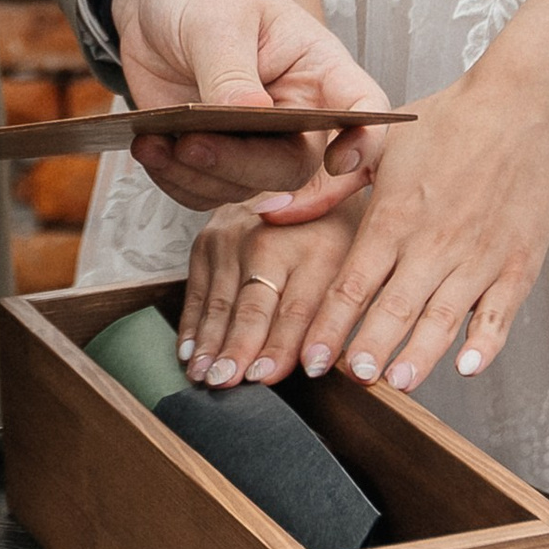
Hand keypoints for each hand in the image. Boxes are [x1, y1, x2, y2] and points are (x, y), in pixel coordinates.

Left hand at [112, 0, 384, 211]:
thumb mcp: (217, 20)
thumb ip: (231, 74)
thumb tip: (247, 119)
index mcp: (317, 68)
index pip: (363, 109)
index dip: (365, 141)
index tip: (339, 161)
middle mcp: (295, 113)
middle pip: (294, 165)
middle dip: (242, 164)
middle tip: (192, 142)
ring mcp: (254, 139)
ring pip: (244, 187)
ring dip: (197, 174)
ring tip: (154, 142)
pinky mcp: (214, 153)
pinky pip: (203, 189)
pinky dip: (174, 177)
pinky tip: (147, 146)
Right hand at [177, 202, 360, 387]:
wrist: (296, 167)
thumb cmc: (334, 223)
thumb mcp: (360, 249)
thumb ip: (348, 298)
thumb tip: (339, 355)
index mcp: (319, 246)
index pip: (298, 308)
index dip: (282, 345)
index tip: (268, 377)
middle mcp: (271, 240)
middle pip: (253, 306)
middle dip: (238, 347)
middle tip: (227, 381)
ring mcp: (234, 239)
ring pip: (221, 302)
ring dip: (211, 343)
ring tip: (204, 377)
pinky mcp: (207, 241)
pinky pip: (197, 292)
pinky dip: (191, 326)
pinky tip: (188, 354)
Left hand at [270, 64, 548, 392]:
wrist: (525, 105)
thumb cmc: (450, 122)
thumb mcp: (379, 145)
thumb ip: (325, 184)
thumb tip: (271, 211)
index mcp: (394, 216)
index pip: (352, 283)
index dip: (329, 325)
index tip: (310, 359)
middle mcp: (434, 242)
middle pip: (393, 309)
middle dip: (369, 349)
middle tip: (350, 379)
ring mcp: (479, 256)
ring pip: (443, 318)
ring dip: (419, 354)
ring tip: (397, 381)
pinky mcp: (518, 263)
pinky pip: (500, 314)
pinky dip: (485, 344)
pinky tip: (467, 367)